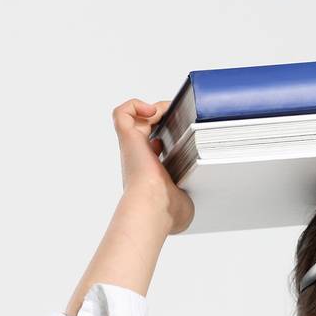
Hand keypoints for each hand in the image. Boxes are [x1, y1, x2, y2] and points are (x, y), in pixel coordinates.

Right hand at [112, 98, 194, 233]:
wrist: (154, 206)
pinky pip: (121, 113)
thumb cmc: (167, 210)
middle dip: (162, 117)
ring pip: (133, 117)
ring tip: (166, 113)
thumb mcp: (187, 200)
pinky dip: (135, 105)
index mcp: (151, 172)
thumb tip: (194, 191)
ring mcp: (132, 147)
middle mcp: (139, 158)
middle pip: (145, 128)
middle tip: (179, 118)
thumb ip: (191, 192)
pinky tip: (153, 112)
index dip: (168, 137)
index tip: (183, 136)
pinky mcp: (127, 138)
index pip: (156, 147)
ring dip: (151, 109)